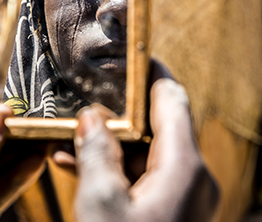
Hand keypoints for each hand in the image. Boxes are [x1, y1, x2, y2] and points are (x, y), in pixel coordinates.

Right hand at [72, 61, 218, 221]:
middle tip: (81, 103)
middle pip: (156, 126)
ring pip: (146, 154)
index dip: (148, 72)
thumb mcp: (101, 204)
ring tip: (68, 142)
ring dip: (109, 147)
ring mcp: (186, 198)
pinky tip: (79, 169)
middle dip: (114, 115)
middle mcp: (193, 179)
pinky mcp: (174, 212)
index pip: (171, 98)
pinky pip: (144, 179)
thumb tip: (91, 118)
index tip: (125, 54)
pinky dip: (116, 171)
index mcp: (184, 168)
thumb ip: (96, 154)